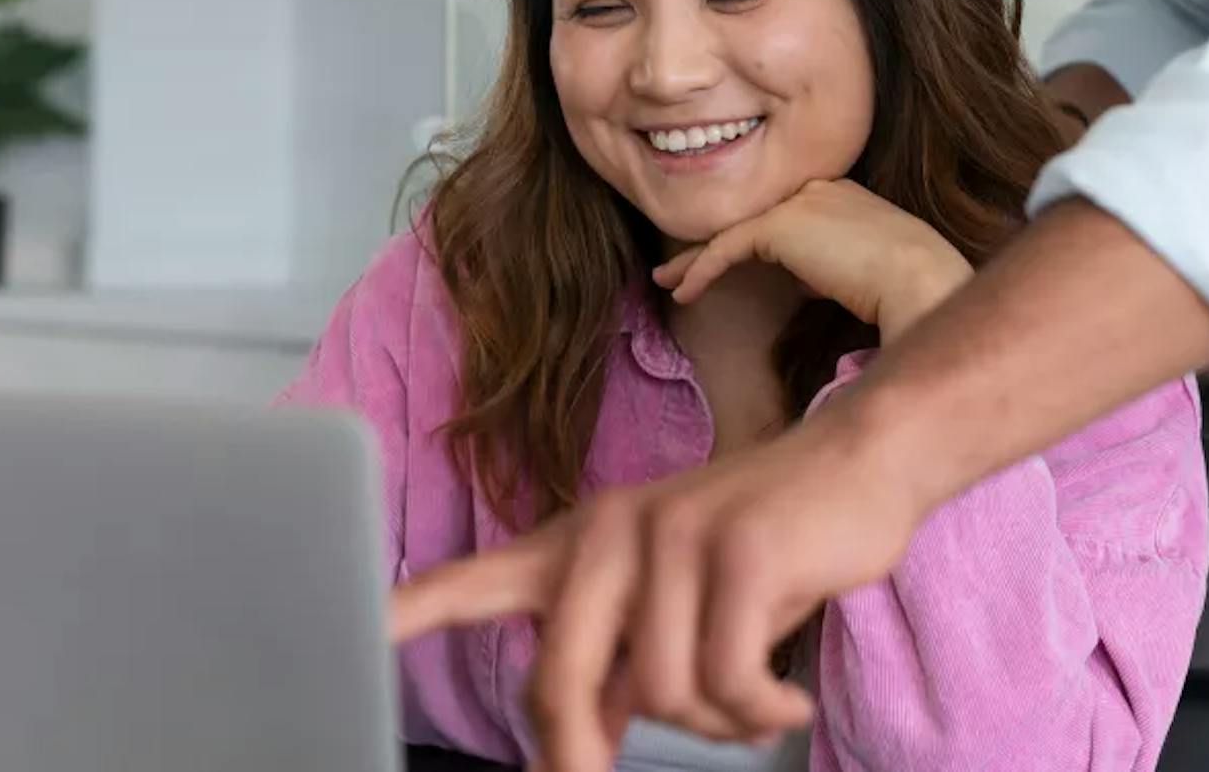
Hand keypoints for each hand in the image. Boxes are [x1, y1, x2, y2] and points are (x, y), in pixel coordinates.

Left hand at [390, 388, 928, 771]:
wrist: (855, 466)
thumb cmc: (758, 547)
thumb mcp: (672, 603)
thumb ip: (617, 664)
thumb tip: (577, 748)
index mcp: (581, 543)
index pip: (476, 581)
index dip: (409, 612)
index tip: (352, 631)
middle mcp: (610, 531)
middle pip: (559, 680)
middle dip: (578, 756)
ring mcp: (671, 535)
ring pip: (658, 693)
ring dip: (713, 720)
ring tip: (751, 697)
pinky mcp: (736, 550)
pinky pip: (724, 681)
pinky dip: (758, 711)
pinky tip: (782, 699)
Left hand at [651, 179, 972, 343]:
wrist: (918, 278)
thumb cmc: (906, 284)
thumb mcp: (864, 267)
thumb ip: (831, 263)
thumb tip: (804, 279)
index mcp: (838, 192)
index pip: (780, 215)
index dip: (749, 241)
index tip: (725, 265)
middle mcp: (814, 187)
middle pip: (750, 218)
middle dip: (712, 244)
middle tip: (677, 270)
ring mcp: (796, 201)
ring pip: (733, 230)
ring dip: (695, 259)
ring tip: (666, 282)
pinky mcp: (779, 224)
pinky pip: (727, 247)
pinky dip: (701, 269)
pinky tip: (683, 292)